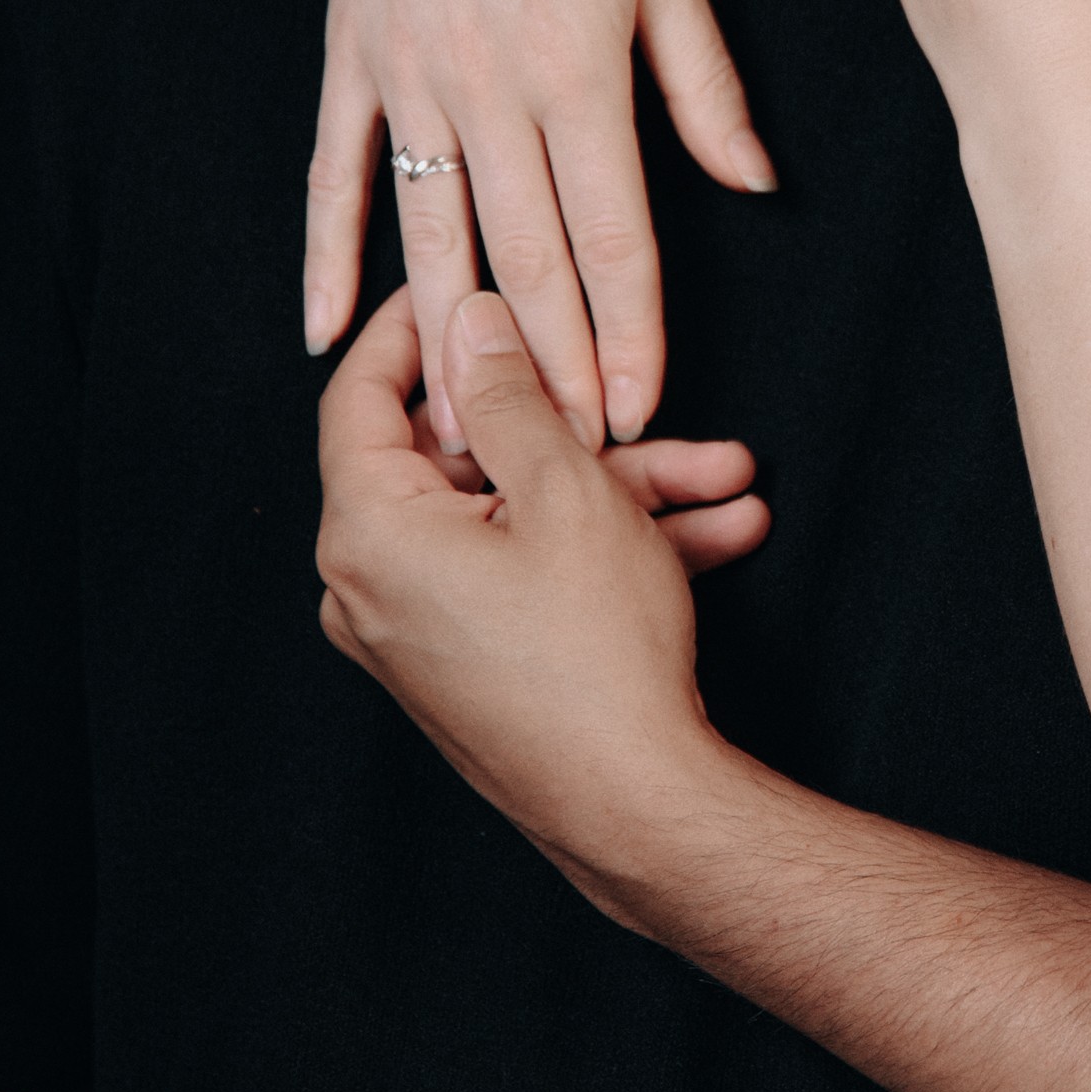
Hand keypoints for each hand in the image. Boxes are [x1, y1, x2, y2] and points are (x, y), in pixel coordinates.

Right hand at [305, 0, 776, 456]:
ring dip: (454, 340)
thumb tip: (757, 184)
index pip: (614, 236)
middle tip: (566, 459)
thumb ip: (706, 82)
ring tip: (467, 430)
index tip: (643, 414)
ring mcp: (409, 73)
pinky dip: (332, 258)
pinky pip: (337, 176)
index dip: (632, 333)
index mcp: (579, 67)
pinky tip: (334, 335)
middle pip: (525, 260)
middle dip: (550, 368)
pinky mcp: (353, 52)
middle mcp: (489, 84)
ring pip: (434, 238)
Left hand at [316, 287, 766, 868]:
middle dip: (580, 428)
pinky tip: (718, 533)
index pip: (360, 397)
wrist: (637, 808)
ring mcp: (421, 634)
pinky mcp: (470, 668)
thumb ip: (508, 393)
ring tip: (730, 477)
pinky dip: (611, 551)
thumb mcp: (564, 489)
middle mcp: (372, 585)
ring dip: (627, 493)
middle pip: (467, 463)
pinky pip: (530, 578)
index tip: (466, 283)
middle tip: (642, 391)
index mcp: (367, 532)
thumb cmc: (595, 652)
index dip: (415, 330)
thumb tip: (469, 323)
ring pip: (521, 522)